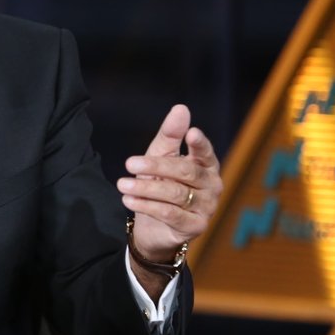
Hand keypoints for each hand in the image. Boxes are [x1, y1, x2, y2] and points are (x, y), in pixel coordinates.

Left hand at [116, 104, 222, 261]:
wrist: (154, 226)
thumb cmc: (161, 184)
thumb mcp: (161, 156)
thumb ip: (170, 135)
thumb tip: (181, 108)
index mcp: (206, 165)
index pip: (205, 152)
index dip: (200, 143)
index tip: (191, 133)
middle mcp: (212, 185)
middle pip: (185, 172)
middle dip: (155, 167)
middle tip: (129, 163)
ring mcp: (207, 207)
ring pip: (175, 194)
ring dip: (145, 188)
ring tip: (122, 184)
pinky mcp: (196, 226)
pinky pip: (171, 214)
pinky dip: (148, 206)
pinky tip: (129, 200)